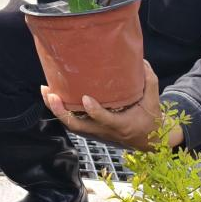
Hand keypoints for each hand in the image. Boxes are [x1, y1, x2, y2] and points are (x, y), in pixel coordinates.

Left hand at [41, 61, 182, 150]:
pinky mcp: (92, 130)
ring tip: (46, 91)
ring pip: (71, 125)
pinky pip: (73, 123)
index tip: (85, 98)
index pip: (105, 120)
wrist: (149, 141)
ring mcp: (96, 132)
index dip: (94, 111)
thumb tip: (140, 61)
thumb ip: (149, 81)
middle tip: (52, 94)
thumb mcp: (154, 101)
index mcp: (121, 125)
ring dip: (57, 110)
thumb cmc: (151, 119)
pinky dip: (61, 111)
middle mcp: (104, 131)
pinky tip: (53, 96)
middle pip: (77, 126)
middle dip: (61, 111)